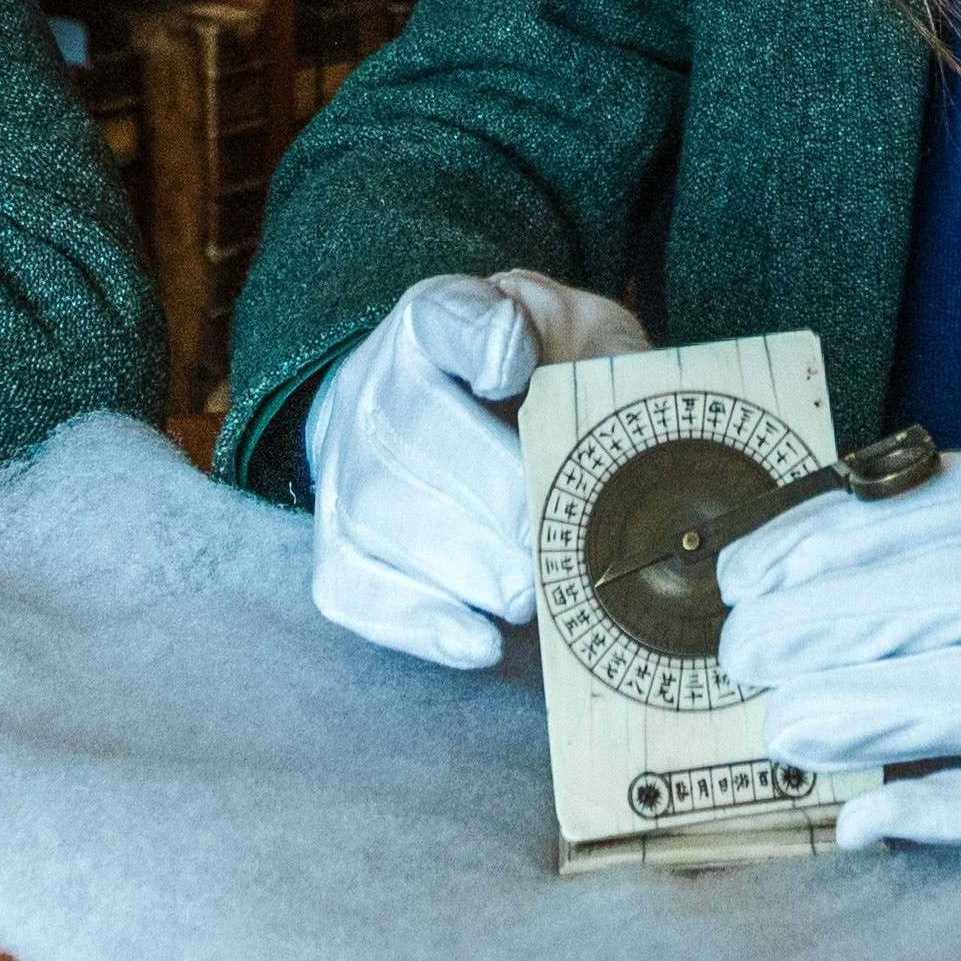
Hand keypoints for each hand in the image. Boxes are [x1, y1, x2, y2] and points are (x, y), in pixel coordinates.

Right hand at [304, 268, 644, 667]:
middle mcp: (373, 388)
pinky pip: (354, 588)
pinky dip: (417, 622)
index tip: (514, 368)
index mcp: (436, 321)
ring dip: (463, 564)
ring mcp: (343, 471)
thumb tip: (624, 405)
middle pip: (407, 431)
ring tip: (532, 593)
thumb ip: (597, 357)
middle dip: (488, 492)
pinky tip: (479, 642)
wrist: (440, 414)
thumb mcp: (576, 340)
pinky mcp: (336, 547)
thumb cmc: (536, 379)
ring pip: (378, 515)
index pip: (446, 317)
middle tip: (552, 537)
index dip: (479, 340)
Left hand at [728, 433, 960, 847]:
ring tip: (783, 726)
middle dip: (824, 626)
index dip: (825, 542)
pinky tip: (869, 820)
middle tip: (740, 656)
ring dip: (863, 713)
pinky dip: (951, 812)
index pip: (941, 505)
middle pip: (952, 596)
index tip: (742, 575)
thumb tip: (810, 554)